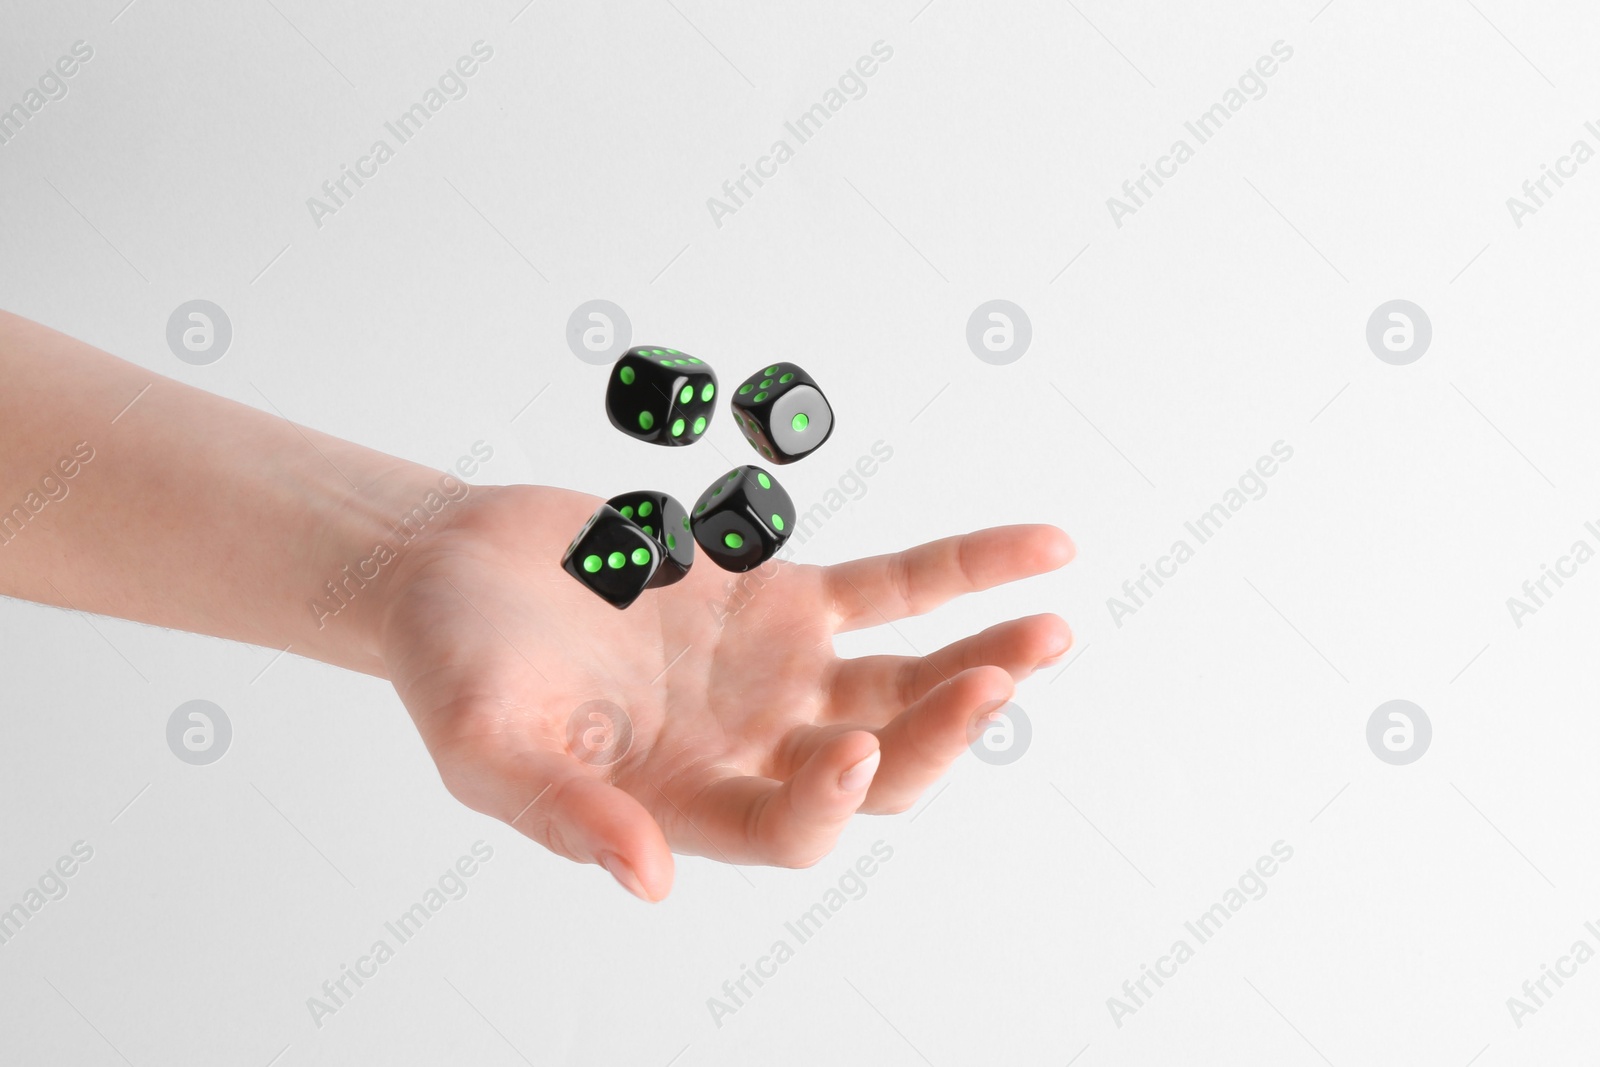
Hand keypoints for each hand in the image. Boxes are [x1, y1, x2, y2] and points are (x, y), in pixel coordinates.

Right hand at [378, 484, 1073, 899]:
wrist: (455, 571)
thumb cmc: (454, 666)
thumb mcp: (487, 747)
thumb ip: (565, 812)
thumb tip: (649, 881)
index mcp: (685, 803)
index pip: (785, 829)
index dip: (827, 800)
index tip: (852, 747)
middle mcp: (750, 748)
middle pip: (879, 764)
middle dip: (944, 733)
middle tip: (999, 682)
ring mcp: (779, 673)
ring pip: (907, 680)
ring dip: (981, 656)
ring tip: (1053, 630)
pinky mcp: (787, 598)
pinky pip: (894, 586)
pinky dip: (964, 567)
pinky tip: (1043, 548)